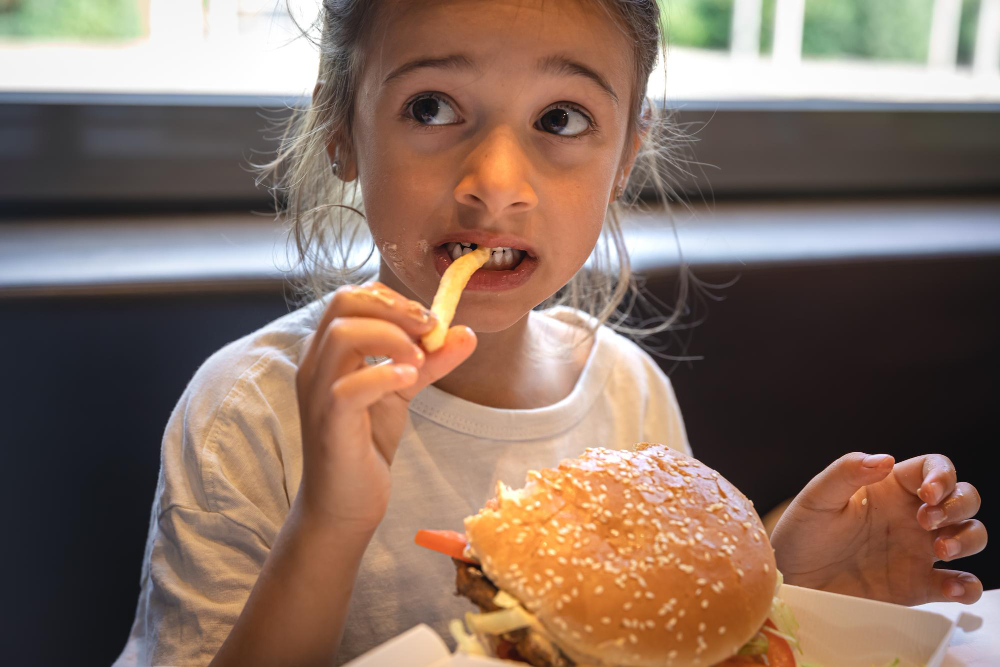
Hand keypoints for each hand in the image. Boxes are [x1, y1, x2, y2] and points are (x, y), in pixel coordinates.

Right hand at [294, 282, 475, 532]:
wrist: (345, 503)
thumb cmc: (365, 442)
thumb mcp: (402, 391)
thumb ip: (430, 361)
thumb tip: (465, 333)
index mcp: (328, 350)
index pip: (353, 296)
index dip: (394, 299)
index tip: (428, 320)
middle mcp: (316, 363)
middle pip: (344, 303)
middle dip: (394, 307)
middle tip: (429, 329)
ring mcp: (318, 392)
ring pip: (343, 336)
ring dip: (392, 337)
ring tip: (419, 361)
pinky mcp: (330, 423)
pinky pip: (349, 388)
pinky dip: (384, 375)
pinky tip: (409, 379)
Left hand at [771, 452, 986, 604]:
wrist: (792, 582)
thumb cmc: (801, 534)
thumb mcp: (816, 498)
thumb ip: (846, 472)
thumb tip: (885, 459)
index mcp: (889, 489)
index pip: (933, 468)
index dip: (942, 476)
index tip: (928, 494)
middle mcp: (910, 516)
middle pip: (963, 498)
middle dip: (958, 505)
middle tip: (927, 521)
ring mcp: (918, 551)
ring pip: (971, 535)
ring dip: (969, 538)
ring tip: (941, 549)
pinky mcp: (919, 586)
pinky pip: (961, 585)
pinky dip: (967, 586)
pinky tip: (950, 587)